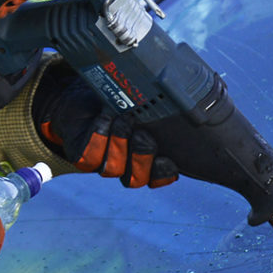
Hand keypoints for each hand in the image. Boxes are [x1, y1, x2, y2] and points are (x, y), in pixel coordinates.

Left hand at [33, 64, 176, 187]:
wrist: (83, 93)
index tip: (166, 158)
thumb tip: (189, 104)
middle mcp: (126, 165)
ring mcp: (104, 162)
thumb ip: (164, 109)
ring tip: (122, 120)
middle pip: (136, 178)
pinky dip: (98, 136)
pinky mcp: (83, 157)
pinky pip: (90, 158)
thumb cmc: (122, 95)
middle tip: (141, 134)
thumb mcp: (145, 100)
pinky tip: (104, 118)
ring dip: (119, 144)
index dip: (163, 172)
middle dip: (141, 157)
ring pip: (113, 169)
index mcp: (148, 157)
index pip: (160, 177)